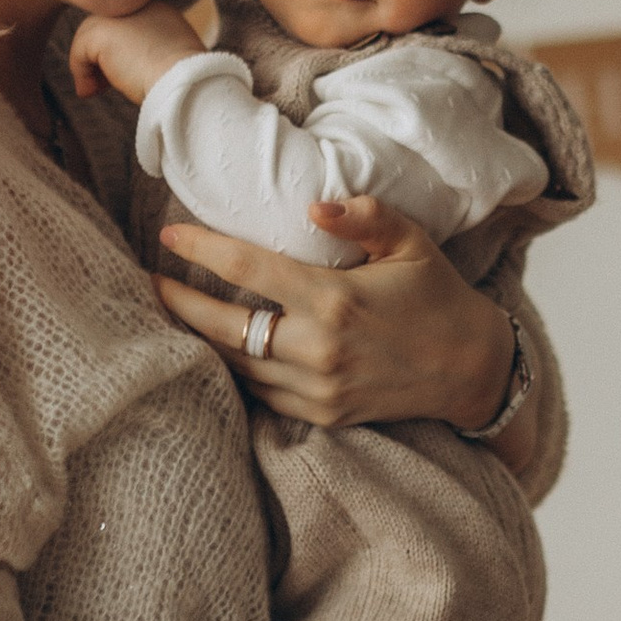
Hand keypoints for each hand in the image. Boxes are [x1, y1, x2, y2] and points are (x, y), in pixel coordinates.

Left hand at [69, 0, 205, 104]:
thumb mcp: (172, 58)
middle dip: (99, 57)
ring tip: (99, 90)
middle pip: (103, 28)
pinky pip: (79, 53)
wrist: (185, 81)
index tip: (122, 78)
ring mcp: (117, 15)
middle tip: (105, 86)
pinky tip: (94, 91)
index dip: (119, 53)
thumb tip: (124, 68)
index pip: (124, 26)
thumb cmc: (183, 80)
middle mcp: (136, 4)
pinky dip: (82, 74)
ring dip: (89, 67)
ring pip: (89, 40)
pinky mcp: (101, 31)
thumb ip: (150, 52)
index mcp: (157, 9)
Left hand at [156, 197, 514, 433]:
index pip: (249, 269)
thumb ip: (364, 215)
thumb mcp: (412, 242)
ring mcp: (318, 389)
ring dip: (200, 339)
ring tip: (172, 312)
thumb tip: (313, 204)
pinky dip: (235, 369)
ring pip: (237, 364)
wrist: (472, 371)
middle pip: (225, 327)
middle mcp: (320, 349)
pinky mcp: (321, 415)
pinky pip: (260, 393)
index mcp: (336, 300)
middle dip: (178, 304)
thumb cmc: (438, 296)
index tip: (169, 235)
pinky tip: (218, 348)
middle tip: (148, 282)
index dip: (201, 250)